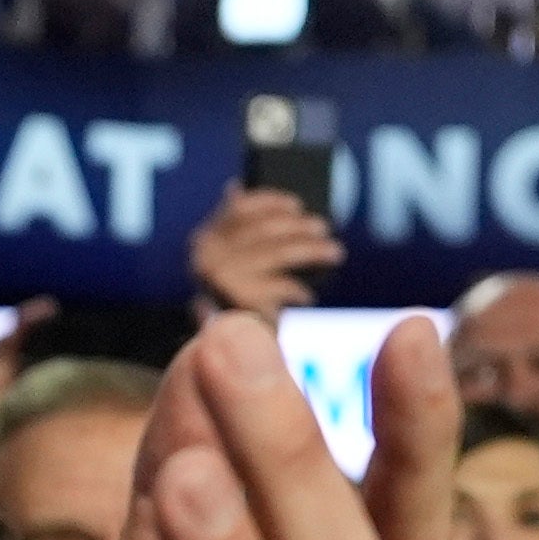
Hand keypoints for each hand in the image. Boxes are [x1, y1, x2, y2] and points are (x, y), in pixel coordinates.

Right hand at [187, 184, 340, 318]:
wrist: (213, 352)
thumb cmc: (231, 300)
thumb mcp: (229, 261)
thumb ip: (233, 230)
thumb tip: (234, 187)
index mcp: (204, 239)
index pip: (239, 207)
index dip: (270, 202)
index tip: (297, 204)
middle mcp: (205, 256)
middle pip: (265, 229)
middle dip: (300, 227)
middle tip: (324, 229)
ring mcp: (221, 278)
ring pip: (279, 253)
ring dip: (311, 250)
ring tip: (334, 252)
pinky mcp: (239, 301)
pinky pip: (282, 286)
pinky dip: (297, 290)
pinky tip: (306, 295)